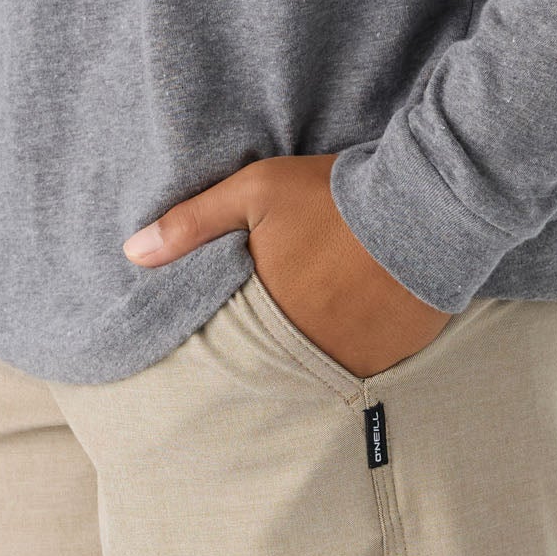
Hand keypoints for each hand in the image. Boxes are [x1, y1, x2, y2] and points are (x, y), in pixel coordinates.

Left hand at [123, 151, 450, 377]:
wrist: (425, 205)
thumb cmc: (334, 195)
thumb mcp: (256, 190)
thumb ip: (192, 223)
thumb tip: (131, 253)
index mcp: (264, 311)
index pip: (228, 340)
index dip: (229, 328)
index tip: (232, 318)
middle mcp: (303, 348)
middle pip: (271, 357)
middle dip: (268, 342)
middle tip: (281, 316)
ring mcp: (348, 359)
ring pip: (315, 365)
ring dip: (312, 346)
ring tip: (321, 314)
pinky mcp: (388, 359)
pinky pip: (359, 365)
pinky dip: (352, 347)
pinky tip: (357, 318)